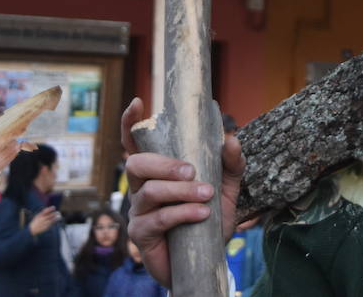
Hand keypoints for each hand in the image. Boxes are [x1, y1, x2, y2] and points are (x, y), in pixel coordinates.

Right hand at [28, 206, 58, 235]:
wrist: (31, 230)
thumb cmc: (35, 222)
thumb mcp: (37, 216)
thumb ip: (42, 213)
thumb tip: (49, 209)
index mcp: (40, 215)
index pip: (46, 211)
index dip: (51, 209)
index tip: (54, 207)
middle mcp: (42, 219)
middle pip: (51, 215)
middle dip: (56, 213)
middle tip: (58, 212)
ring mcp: (44, 223)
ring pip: (53, 219)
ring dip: (57, 217)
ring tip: (59, 216)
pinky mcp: (46, 227)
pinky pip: (52, 223)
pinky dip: (55, 221)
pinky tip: (57, 219)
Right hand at [120, 97, 244, 286]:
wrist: (205, 262)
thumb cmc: (209, 221)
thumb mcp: (226, 191)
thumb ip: (231, 165)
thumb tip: (230, 139)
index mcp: (158, 172)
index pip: (136, 144)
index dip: (131, 123)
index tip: (137, 101)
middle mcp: (142, 188)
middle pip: (137, 163)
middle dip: (165, 163)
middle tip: (192, 170)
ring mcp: (138, 211)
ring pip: (149, 191)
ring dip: (181, 191)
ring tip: (206, 195)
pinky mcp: (141, 234)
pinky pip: (157, 218)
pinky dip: (182, 213)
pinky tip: (202, 214)